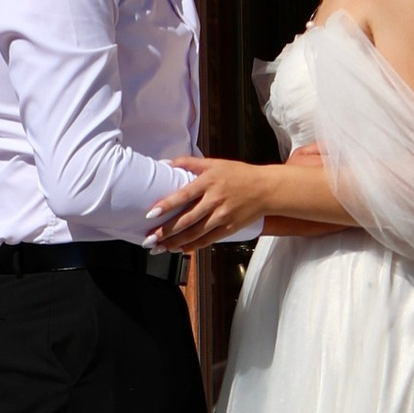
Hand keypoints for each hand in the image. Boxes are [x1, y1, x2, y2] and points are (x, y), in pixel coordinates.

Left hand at [149, 153, 275, 249]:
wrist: (265, 189)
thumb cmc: (238, 174)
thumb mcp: (214, 163)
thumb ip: (189, 163)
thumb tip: (165, 163)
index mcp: (209, 182)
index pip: (184, 195)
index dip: (166, 205)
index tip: (150, 214)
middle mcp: (215, 200)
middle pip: (186, 219)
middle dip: (165, 232)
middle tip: (148, 239)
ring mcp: (222, 217)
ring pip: (195, 233)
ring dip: (175, 243)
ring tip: (158, 248)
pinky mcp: (228, 229)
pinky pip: (207, 240)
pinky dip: (191, 246)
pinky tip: (178, 249)